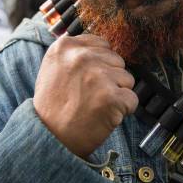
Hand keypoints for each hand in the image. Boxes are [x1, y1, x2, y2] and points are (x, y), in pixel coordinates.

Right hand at [34, 34, 137, 157]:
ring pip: (127, 79)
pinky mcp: (111, 97)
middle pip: (117, 61)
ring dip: (117, 94)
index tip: (88, 80)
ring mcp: (98, 76)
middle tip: (90, 96)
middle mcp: (82, 57)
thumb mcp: (54, 68)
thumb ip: (76, 54)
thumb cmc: (53, 107)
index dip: (101, 64)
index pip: (102, 45)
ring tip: (95, 106)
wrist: (49, 138)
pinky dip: (124, 110)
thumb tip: (103, 48)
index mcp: (66, 46)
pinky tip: (104, 115)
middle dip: (110, 79)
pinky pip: (132, 99)